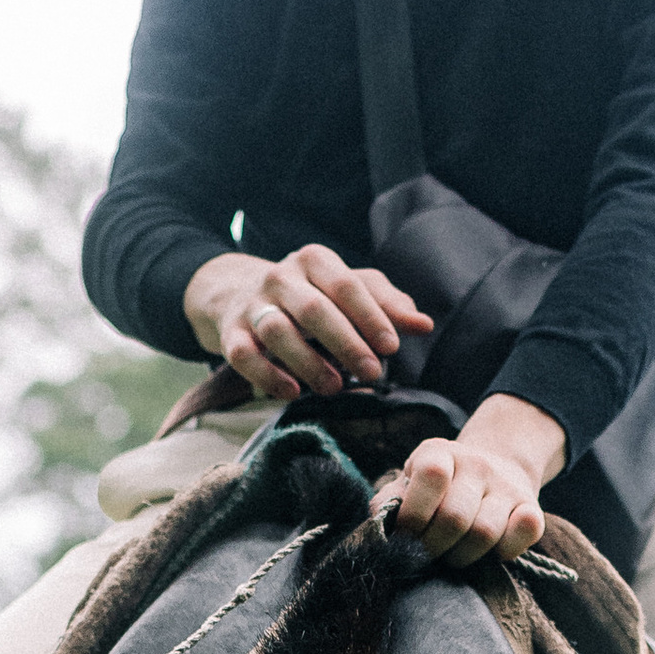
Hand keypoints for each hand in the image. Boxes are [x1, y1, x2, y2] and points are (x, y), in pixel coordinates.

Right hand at [184, 244, 432, 400]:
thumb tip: (424, 325)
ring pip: (278, 332)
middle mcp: (280, 277)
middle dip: (346, 343)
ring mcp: (252, 305)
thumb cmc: (311, 296)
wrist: (238, 294)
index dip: (370, 316)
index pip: (345, 285)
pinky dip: (268, 377)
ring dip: (309, 364)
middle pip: (314, 309)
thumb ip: (386, 305)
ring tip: (335, 387)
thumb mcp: (349, 291)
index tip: (391, 347)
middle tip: (373, 373)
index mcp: (314, 260)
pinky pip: (244, 356)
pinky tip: (292, 393)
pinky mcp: (230, 333)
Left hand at [385, 395, 567, 567]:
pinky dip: (504, 551)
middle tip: (427, 554)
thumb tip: (380, 525)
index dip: (414, 515)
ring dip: (462, 556)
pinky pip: (524, 532)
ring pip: (485, 533)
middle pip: (454, 517)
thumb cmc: (440, 487)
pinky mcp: (532, 506)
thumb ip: (389, 501)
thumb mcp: (409, 482)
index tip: (407, 533)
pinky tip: (489, 551)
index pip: (432, 476)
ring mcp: (507, 484)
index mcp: (439, 452)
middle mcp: (477, 463)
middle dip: (434, 547)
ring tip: (453, 554)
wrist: (496, 467)